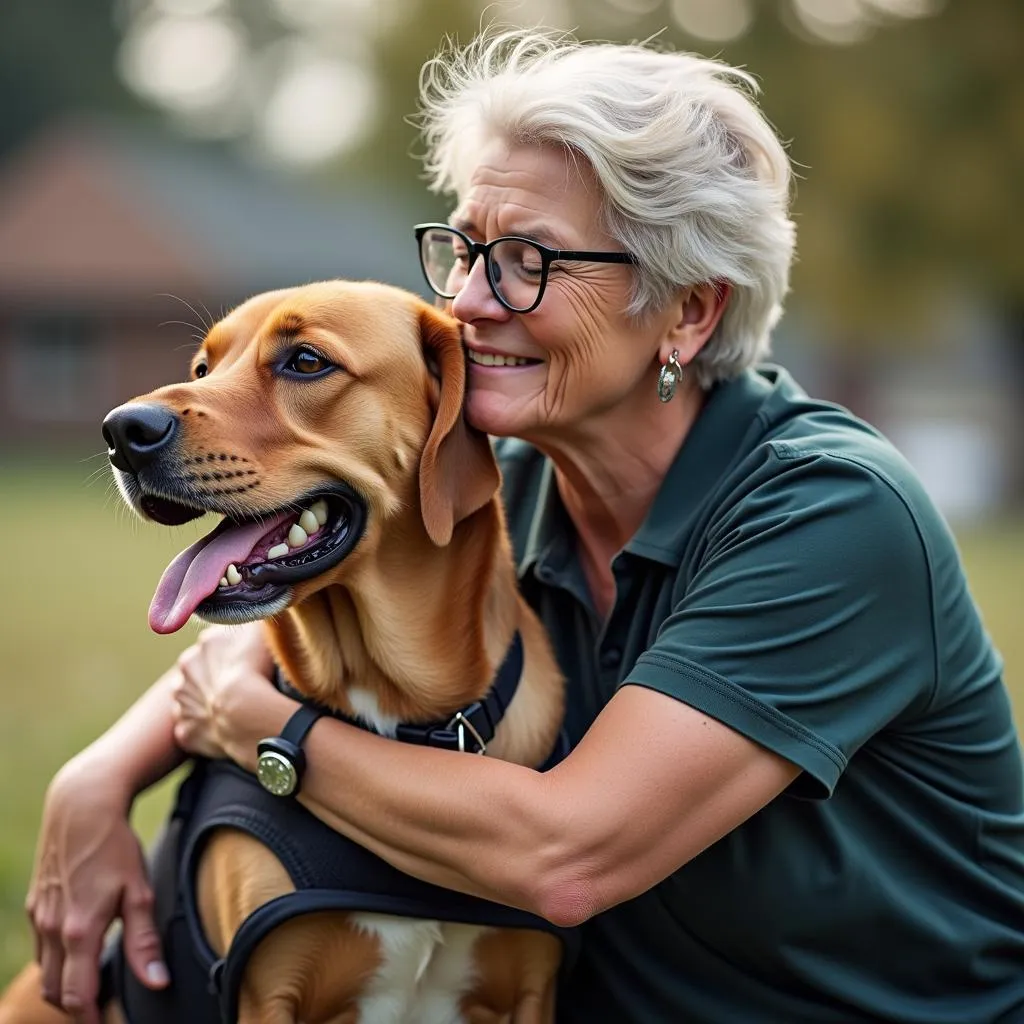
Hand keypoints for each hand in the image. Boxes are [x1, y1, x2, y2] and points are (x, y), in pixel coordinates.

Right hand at [25, 756, 167, 1022]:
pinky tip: (80, 952)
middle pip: (56, 992)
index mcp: (79, 932)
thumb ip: (144, 942)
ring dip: (65, 985)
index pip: (78, 996)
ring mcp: (40, 917)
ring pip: (44, 972)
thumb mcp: (139, 892)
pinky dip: (57, 961)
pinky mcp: (36, 905)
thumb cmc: (116, 847)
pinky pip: (41, 948)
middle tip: (104, 1007)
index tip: (108, 1021)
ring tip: (95, 984)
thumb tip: (157, 982)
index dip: (92, 1017)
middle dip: (77, 1006)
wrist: (82, 807)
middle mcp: (51, 930)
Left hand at [171, 622, 291, 769]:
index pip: (218, 643)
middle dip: (215, 676)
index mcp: (205, 645)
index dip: (235, 653)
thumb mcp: (262, 630)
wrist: (243, 711)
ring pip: (193, 698)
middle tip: (241, 686)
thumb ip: (256, 618)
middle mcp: (186, 669)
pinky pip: (194, 729)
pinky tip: (227, 730)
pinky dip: (206, 730)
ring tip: (235, 710)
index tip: (249, 662)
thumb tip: (258, 607)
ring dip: (208, 702)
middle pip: (201, 669)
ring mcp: (182, 702)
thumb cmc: (257, 667)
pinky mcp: (184, 731)